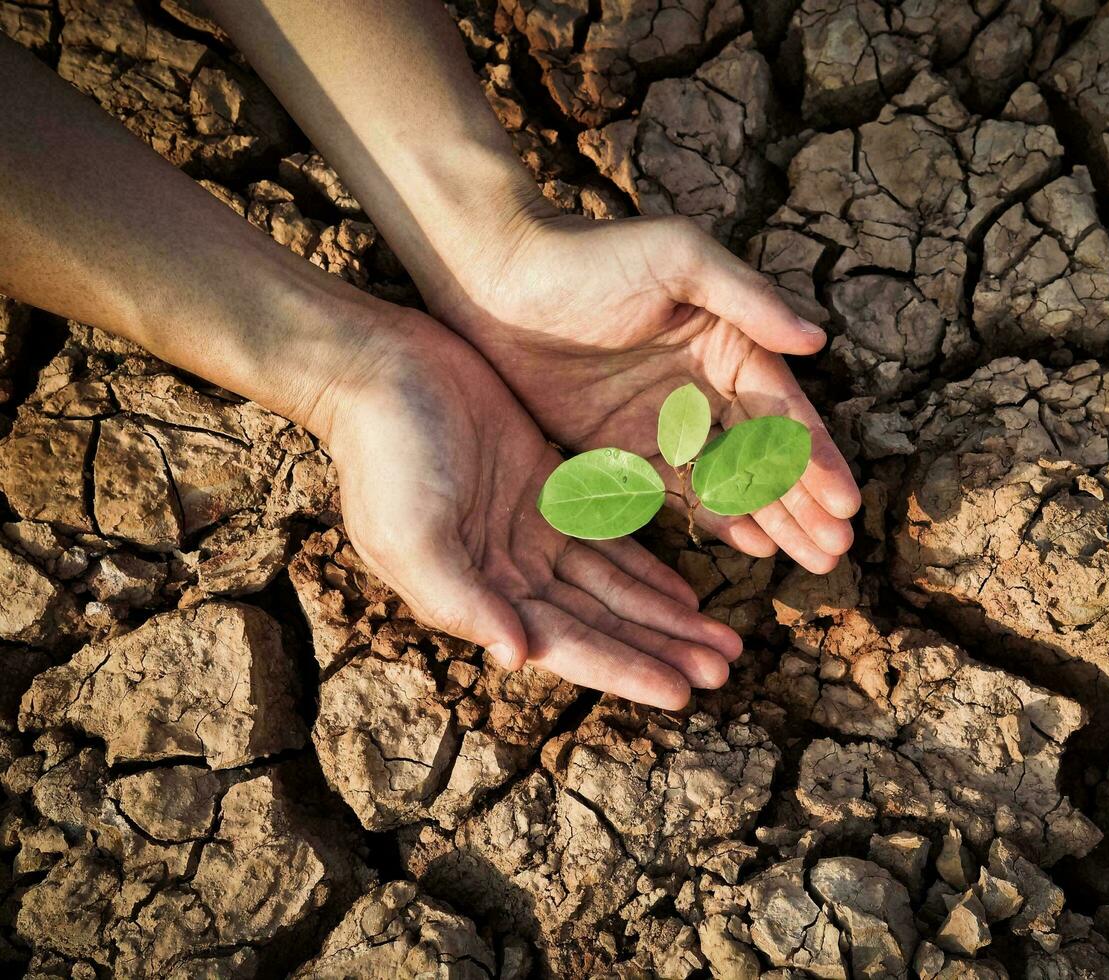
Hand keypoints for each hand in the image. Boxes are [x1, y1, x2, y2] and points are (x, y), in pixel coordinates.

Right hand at [323, 311, 742, 709]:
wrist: (381, 369)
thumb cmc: (387, 454)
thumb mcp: (413, 534)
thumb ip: (461, 600)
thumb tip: (517, 657)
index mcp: (477, 595)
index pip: (566, 644)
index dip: (624, 669)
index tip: (682, 693)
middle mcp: (509, 574)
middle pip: (601, 624)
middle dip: (660, 650)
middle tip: (724, 672)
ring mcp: (530, 533)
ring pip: (613, 588)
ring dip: (664, 618)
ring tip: (721, 643)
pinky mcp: (546, 490)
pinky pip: (608, 539)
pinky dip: (646, 569)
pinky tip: (686, 595)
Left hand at [426, 210, 861, 573]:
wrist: (497, 277)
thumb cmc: (592, 255)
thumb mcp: (679, 257)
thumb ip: (749, 300)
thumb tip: (819, 340)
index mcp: (729, 340)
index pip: (782, 411)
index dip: (816, 459)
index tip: (846, 503)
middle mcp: (706, 385)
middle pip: (766, 455)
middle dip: (805, 503)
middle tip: (836, 552)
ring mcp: (665, 420)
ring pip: (731, 480)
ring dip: (774, 518)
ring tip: (811, 559)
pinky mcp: (622, 447)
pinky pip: (678, 491)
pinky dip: (716, 518)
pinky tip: (753, 545)